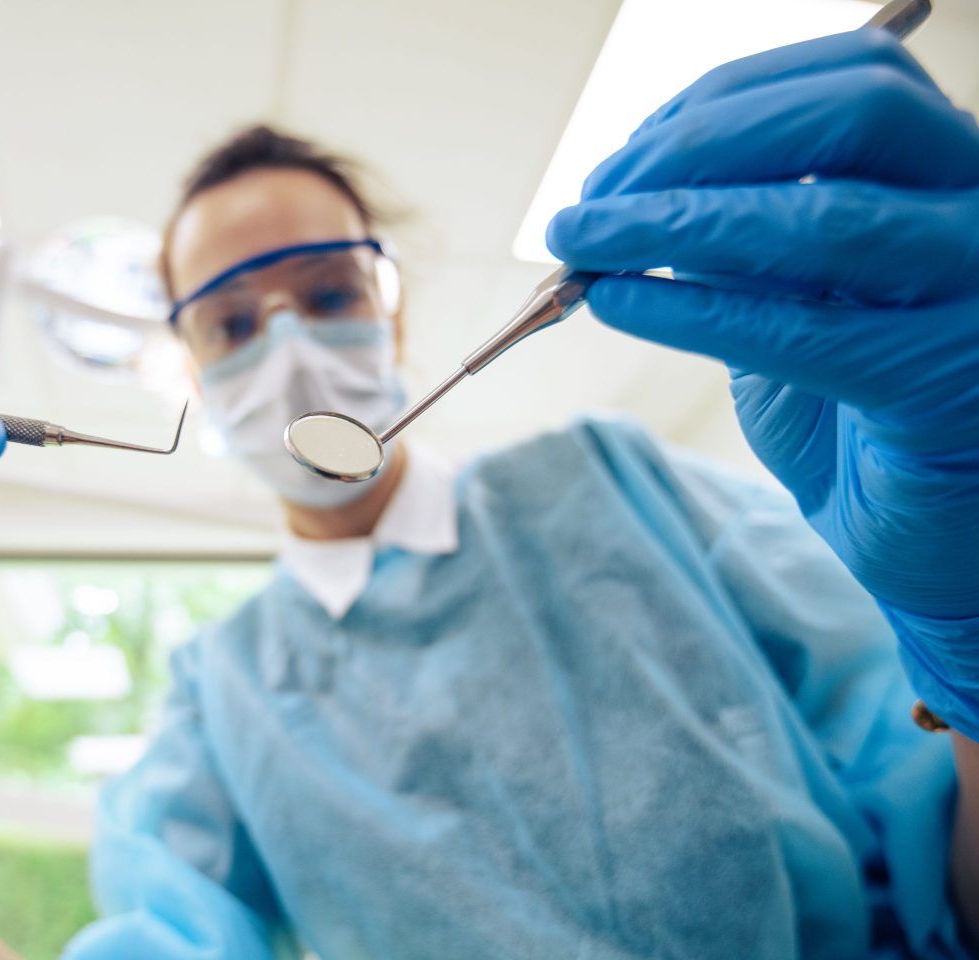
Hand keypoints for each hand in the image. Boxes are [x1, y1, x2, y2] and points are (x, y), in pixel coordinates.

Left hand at [546, 31, 978, 733]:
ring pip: (825, 215)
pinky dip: (691, 307)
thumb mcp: (798, 298)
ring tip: (579, 248)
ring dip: (673, 221)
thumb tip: (624, 193)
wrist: (933, 539)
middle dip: (694, 146)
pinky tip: (619, 302)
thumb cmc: (858, 412)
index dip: (719, 102)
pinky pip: (800, 328)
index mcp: (953, 172)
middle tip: (591, 205)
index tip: (620, 157)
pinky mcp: (943, 385)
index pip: (851, 77)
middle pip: (850, 113)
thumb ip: (741, 238)